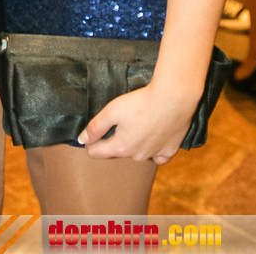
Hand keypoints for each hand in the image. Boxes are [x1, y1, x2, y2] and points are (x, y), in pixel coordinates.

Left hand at [77, 82, 196, 163]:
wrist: (173, 99)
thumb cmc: (141, 103)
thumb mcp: (112, 110)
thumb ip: (95, 127)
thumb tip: (81, 140)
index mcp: (121, 147)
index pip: (96, 153)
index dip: (91, 141)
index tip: (93, 131)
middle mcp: (137, 156)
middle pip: (118, 151)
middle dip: (114, 139)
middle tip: (119, 120)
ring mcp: (155, 154)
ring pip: (138, 153)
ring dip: (135, 142)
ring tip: (138, 124)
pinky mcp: (170, 150)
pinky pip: (159, 156)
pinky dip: (154, 149)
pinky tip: (154, 137)